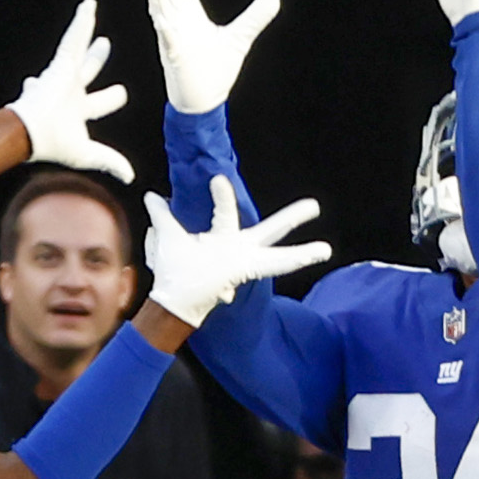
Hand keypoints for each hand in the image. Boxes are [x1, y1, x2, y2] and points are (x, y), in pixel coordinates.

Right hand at [8, 0, 132, 180]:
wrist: (29, 133)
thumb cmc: (53, 143)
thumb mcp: (88, 154)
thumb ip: (110, 161)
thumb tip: (130, 177)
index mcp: (76, 111)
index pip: (97, 103)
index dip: (109, 99)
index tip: (119, 93)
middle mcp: (69, 91)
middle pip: (88, 71)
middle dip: (96, 59)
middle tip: (104, 46)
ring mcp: (63, 76)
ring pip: (78, 48)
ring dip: (85, 30)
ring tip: (90, 10)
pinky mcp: (60, 64)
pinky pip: (74, 37)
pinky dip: (82, 22)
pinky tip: (89, 5)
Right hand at [137, 0, 279, 114]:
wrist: (204, 101)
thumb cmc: (216, 70)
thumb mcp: (240, 38)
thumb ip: (255, 16)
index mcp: (190, 14)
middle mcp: (178, 21)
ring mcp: (173, 37)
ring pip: (161, 8)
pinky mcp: (175, 56)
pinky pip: (168, 40)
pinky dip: (165, 29)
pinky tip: (162, 19)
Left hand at [144, 173, 332, 327]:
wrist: (173, 300)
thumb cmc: (174, 271)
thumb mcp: (167, 236)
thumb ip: (162, 215)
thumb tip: (152, 195)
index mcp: (223, 238)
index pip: (227, 211)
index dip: (224, 196)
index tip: (218, 178)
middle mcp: (239, 250)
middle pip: (269, 230)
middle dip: (291, 219)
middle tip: (315, 206)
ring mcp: (246, 262)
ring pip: (278, 254)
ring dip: (302, 253)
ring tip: (326, 249)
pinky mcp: (249, 270)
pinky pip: (275, 266)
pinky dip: (298, 259)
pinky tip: (322, 253)